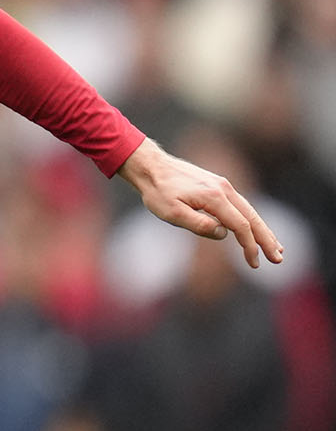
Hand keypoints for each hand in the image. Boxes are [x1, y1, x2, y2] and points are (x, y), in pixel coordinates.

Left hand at [120, 140, 283, 270]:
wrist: (152, 167)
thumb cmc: (158, 192)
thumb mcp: (171, 212)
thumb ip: (198, 224)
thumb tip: (224, 234)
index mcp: (215, 198)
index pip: (240, 226)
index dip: (250, 246)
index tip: (254, 263)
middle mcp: (225, 190)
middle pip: (253, 218)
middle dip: (267, 240)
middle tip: (279, 259)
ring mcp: (224, 186)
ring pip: (250, 211)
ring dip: (264, 230)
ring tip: (276, 248)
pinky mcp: (219, 186)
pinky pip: (241, 205)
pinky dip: (252, 219)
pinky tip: (255, 229)